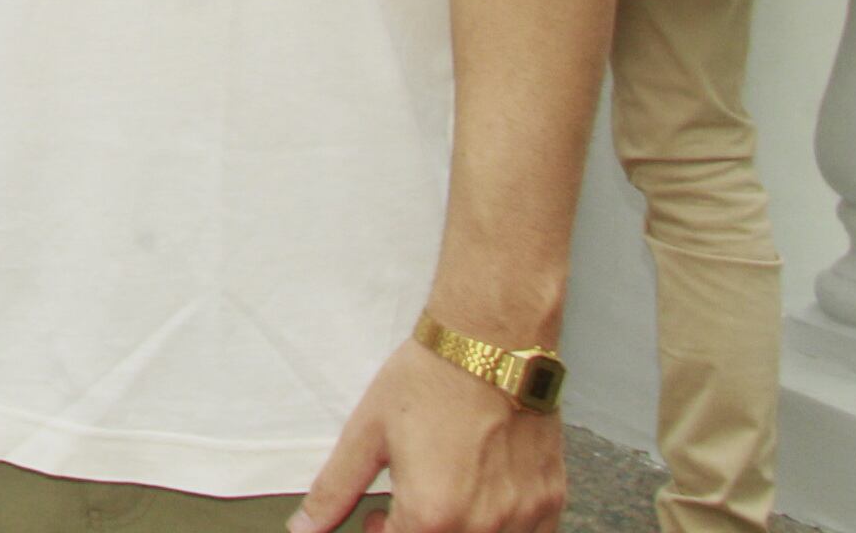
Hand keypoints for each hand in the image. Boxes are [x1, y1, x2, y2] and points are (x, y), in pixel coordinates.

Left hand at [290, 338, 563, 532]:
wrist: (491, 342)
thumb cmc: (430, 380)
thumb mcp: (367, 433)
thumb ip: (335, 490)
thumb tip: (305, 526)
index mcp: (432, 515)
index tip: (377, 519)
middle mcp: (482, 526)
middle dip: (417, 531)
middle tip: (405, 503)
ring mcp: (522, 517)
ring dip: (456, 529)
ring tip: (442, 493)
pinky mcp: (549, 502)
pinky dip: (497, 525)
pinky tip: (480, 494)